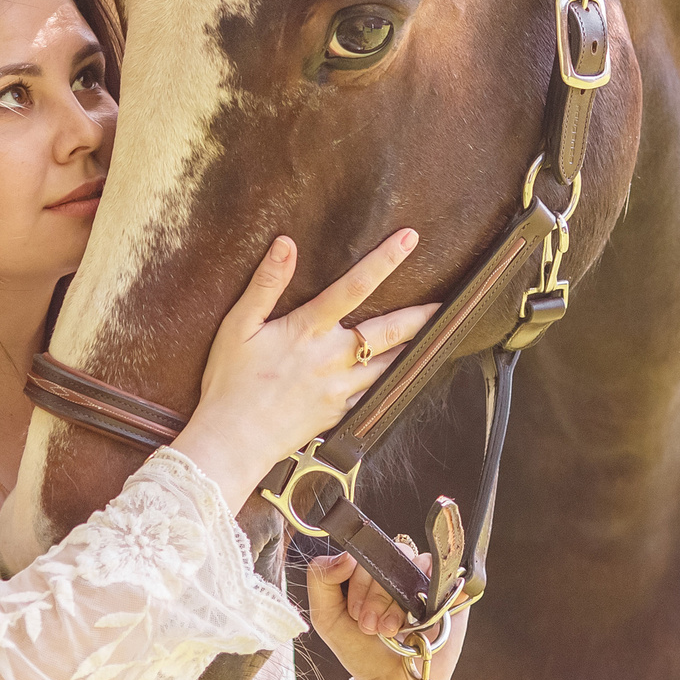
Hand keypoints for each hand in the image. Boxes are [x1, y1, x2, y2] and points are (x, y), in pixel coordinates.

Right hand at [169, 231, 439, 507]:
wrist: (234, 440)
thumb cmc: (230, 382)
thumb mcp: (238, 326)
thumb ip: (266, 284)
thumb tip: (285, 244)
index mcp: (308, 330)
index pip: (354, 286)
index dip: (383, 260)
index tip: (408, 240)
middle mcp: (332, 357)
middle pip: (389, 330)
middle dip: (421, 312)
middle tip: (448, 300)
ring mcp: (341, 387)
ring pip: (391, 364)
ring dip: (417, 347)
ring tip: (441, 334)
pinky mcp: (341, 412)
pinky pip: (377, 393)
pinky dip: (397, 380)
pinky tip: (408, 373)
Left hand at [308, 548, 472, 679]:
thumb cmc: (360, 650)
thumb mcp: (327, 617)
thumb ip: (321, 581)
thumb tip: (344, 555)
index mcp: (368, 569)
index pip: (366, 551)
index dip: (359, 580)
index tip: (355, 613)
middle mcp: (397, 569)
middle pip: (391, 556)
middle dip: (376, 595)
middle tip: (370, 628)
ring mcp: (424, 579)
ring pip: (415, 565)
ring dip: (398, 601)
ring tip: (390, 631)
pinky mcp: (449, 592)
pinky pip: (445, 575)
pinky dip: (430, 595)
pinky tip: (417, 621)